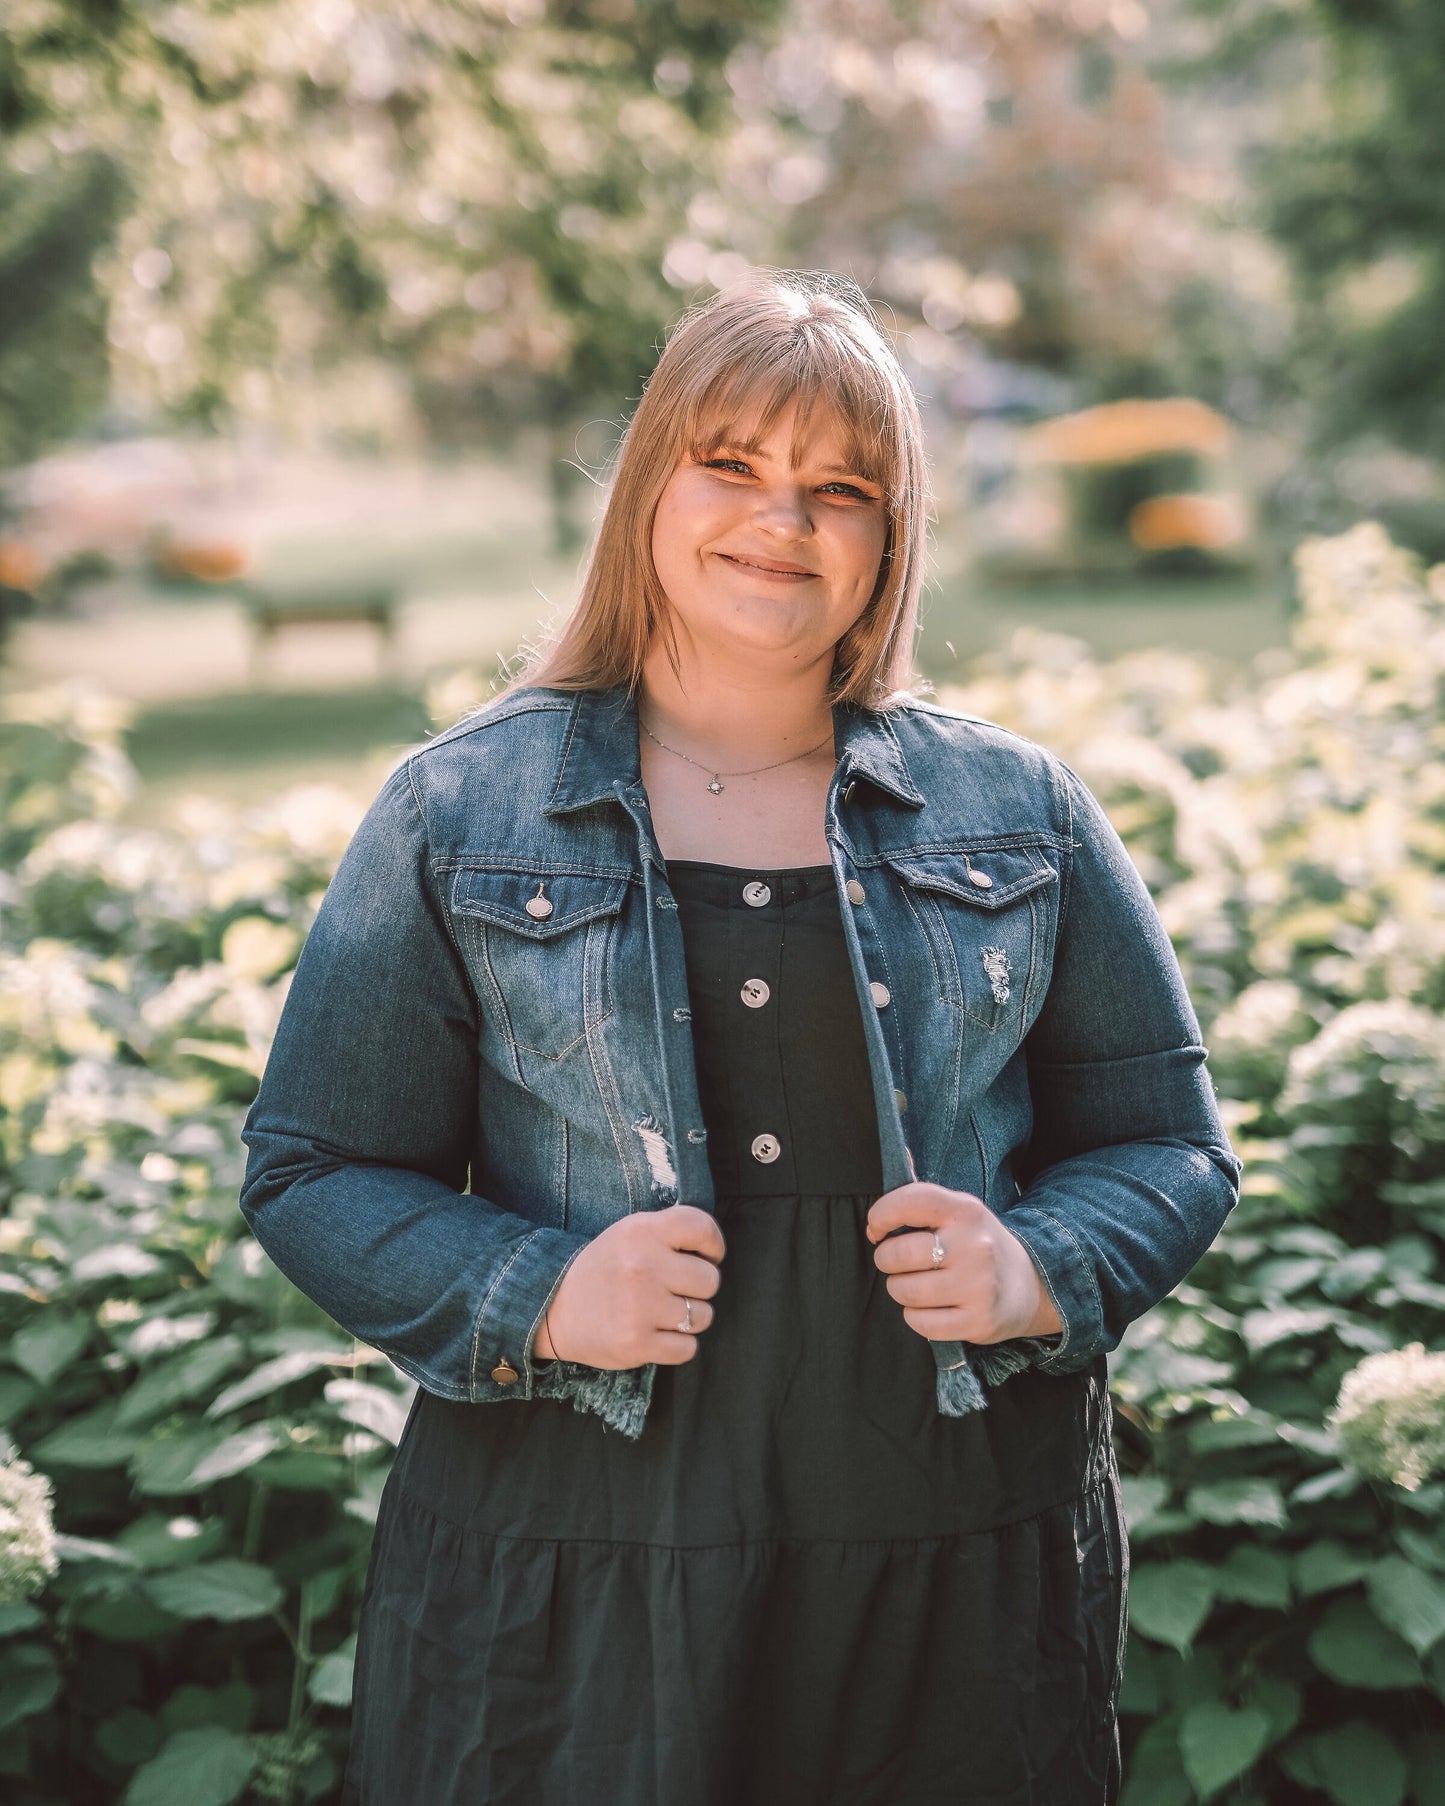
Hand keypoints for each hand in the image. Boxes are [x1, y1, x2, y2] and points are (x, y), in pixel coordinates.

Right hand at [534, 1203, 725, 1368]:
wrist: (552, 1307)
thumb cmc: (604, 1268)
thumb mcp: (629, 1233)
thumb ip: (669, 1232)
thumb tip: (713, 1247)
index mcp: (641, 1231)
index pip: (702, 1227)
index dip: (713, 1245)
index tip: (705, 1256)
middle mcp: (642, 1265)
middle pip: (710, 1279)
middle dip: (697, 1288)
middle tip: (673, 1289)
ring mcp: (640, 1306)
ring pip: (703, 1316)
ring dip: (689, 1318)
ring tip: (662, 1312)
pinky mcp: (637, 1343)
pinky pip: (688, 1348)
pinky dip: (677, 1345)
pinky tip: (656, 1333)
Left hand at [865, 1182, 1062, 1345]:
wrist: (1032, 1284)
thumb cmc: (978, 1245)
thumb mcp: (961, 1213)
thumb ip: (921, 1210)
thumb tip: (874, 1230)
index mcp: (966, 1212)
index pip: (910, 1202)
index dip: (881, 1214)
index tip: (876, 1229)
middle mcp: (975, 1246)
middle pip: (898, 1254)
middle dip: (886, 1260)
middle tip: (899, 1262)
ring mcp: (979, 1286)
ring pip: (904, 1291)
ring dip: (900, 1289)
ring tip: (917, 1284)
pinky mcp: (978, 1322)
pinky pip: (919, 1322)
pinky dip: (915, 1316)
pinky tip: (930, 1306)